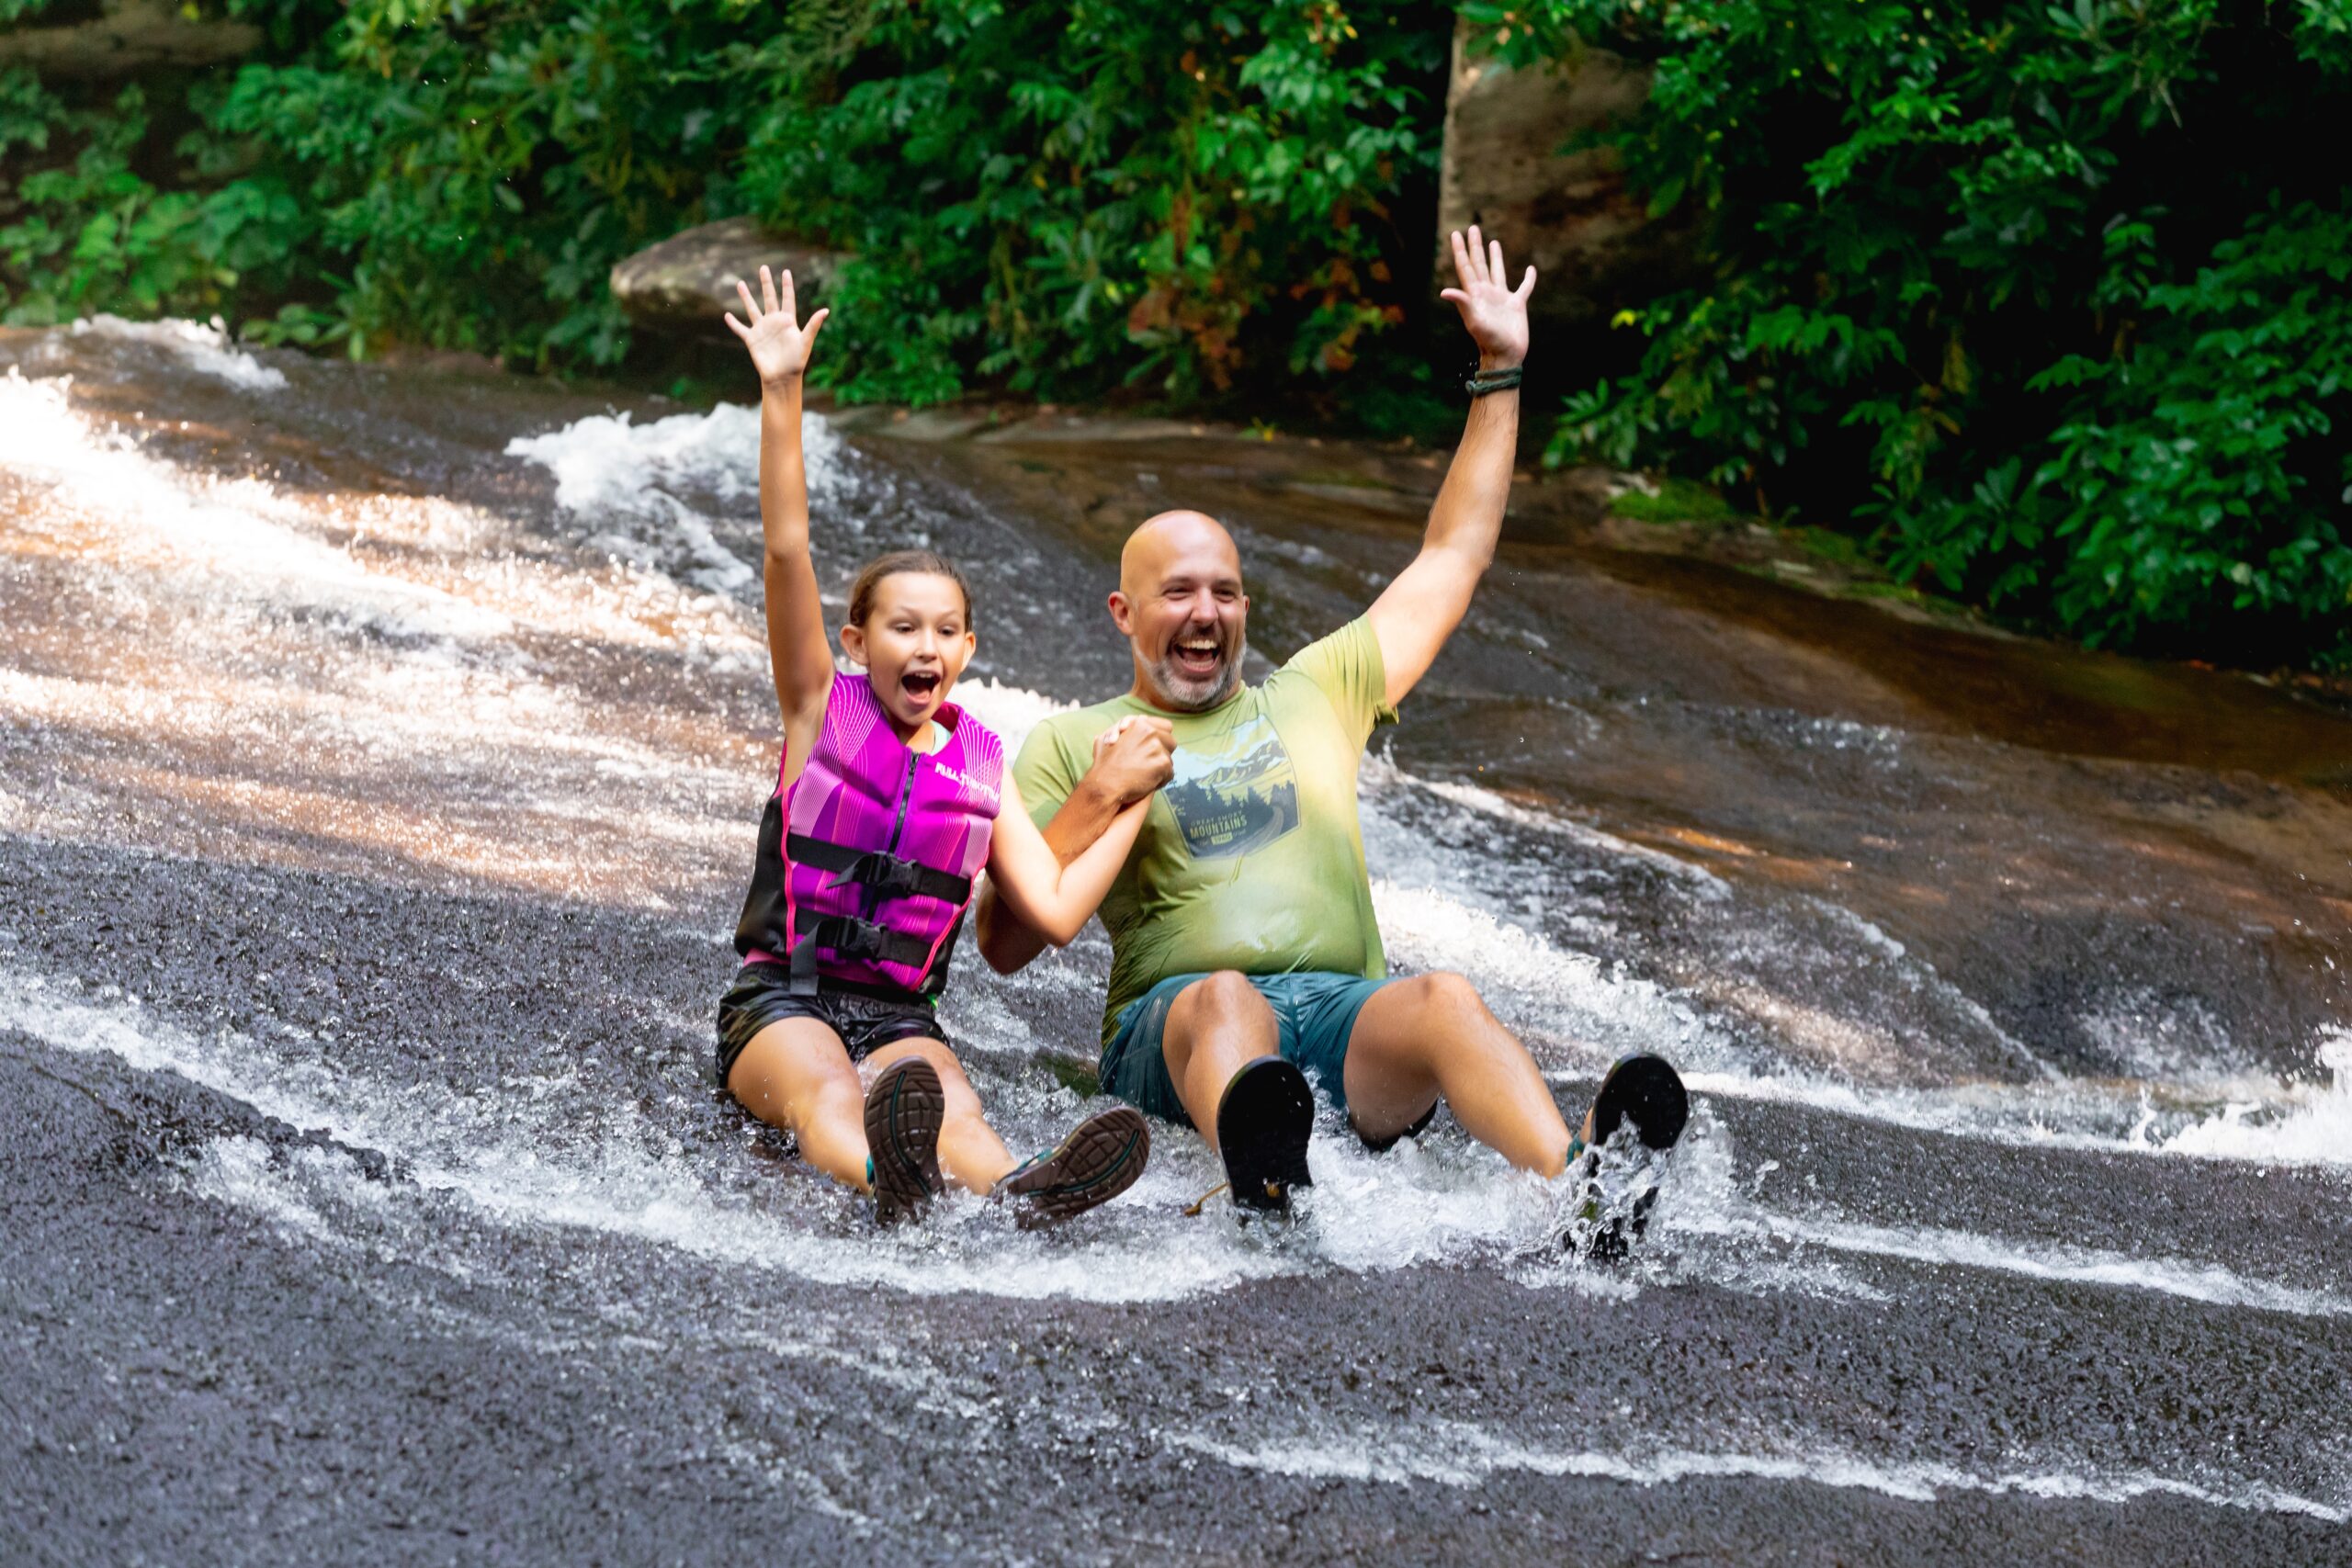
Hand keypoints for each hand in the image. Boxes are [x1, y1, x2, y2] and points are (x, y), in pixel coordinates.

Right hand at [725, 264, 829, 388]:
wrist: (782, 378)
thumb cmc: (796, 362)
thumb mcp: (805, 342)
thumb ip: (813, 325)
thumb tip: (826, 310)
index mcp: (788, 321)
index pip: (788, 299)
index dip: (787, 285)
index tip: (786, 271)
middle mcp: (774, 322)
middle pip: (769, 298)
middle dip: (766, 283)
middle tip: (763, 268)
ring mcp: (762, 330)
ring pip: (752, 309)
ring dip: (746, 297)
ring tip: (740, 283)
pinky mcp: (752, 339)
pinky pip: (740, 329)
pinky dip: (733, 323)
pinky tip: (727, 315)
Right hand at [1088, 715, 1174, 804]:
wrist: (1106, 784)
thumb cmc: (1103, 764)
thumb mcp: (1106, 738)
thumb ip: (1118, 730)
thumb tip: (1122, 727)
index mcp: (1140, 723)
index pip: (1166, 726)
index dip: (1161, 737)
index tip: (1155, 747)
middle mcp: (1151, 732)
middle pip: (1171, 742)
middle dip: (1163, 752)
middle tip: (1150, 763)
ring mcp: (1158, 747)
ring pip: (1169, 759)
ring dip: (1160, 768)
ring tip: (1145, 775)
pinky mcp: (1163, 763)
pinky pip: (1169, 773)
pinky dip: (1161, 780)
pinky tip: (1148, 784)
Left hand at [1440, 225, 1534, 369]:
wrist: (1505, 356)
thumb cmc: (1489, 341)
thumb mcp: (1474, 321)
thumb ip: (1462, 303)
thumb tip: (1444, 291)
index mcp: (1475, 294)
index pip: (1466, 267)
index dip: (1460, 250)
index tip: (1455, 234)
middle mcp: (1486, 293)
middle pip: (1479, 264)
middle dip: (1475, 247)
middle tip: (1472, 228)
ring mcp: (1501, 298)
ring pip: (1497, 272)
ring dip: (1495, 257)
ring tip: (1493, 242)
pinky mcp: (1517, 305)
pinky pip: (1524, 288)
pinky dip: (1528, 279)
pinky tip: (1530, 269)